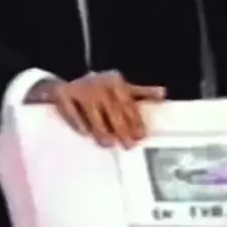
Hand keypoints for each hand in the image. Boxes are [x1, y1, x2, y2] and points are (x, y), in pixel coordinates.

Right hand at [25, 70, 165, 147]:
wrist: (63, 86)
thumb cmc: (98, 92)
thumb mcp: (120, 89)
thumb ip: (141, 93)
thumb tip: (163, 94)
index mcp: (115, 81)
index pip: (128, 102)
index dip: (135, 120)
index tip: (141, 136)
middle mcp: (98, 82)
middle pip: (112, 109)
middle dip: (121, 128)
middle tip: (128, 145)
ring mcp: (80, 88)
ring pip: (93, 112)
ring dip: (101, 129)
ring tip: (108, 143)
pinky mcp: (62, 95)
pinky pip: (72, 111)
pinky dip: (78, 122)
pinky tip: (84, 133)